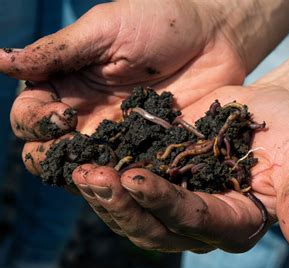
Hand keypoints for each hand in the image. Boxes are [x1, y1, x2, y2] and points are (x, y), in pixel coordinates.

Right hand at [0, 0, 245, 173]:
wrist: (215, 35)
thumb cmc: (161, 20)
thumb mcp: (106, 29)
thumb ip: (58, 52)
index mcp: (67, 86)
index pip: (30, 117)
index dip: (35, 123)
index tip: (60, 116)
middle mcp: (87, 117)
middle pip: (50, 153)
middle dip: (51, 158)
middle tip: (74, 148)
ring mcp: (120, 138)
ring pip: (87, 171)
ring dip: (86, 176)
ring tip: (100, 173)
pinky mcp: (152, 151)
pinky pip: (130, 175)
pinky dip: (125, 182)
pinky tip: (130, 181)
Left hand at [72, 85, 288, 260]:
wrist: (274, 112)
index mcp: (238, 223)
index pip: (197, 221)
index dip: (166, 204)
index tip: (136, 178)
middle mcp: (203, 222)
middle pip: (156, 229)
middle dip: (123, 206)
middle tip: (92, 179)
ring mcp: (179, 201)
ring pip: (135, 214)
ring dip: (105, 196)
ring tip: (79, 170)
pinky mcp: (163, 177)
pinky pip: (128, 186)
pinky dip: (105, 177)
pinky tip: (81, 158)